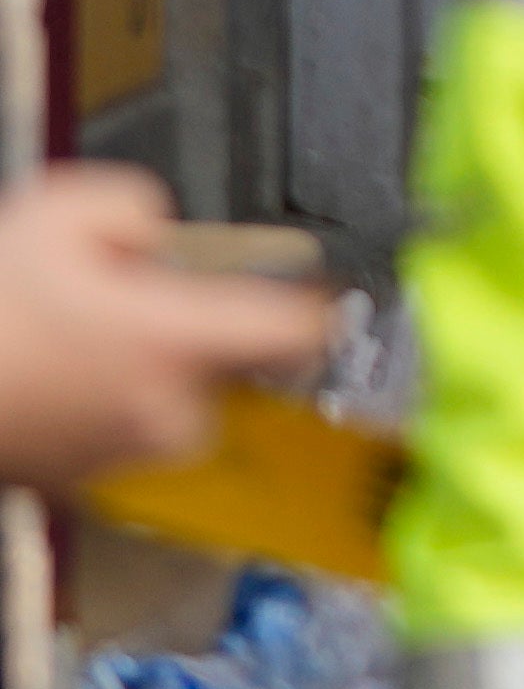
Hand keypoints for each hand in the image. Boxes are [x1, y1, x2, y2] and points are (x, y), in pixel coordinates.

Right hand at [0, 166, 329, 486]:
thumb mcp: (61, 212)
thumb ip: (137, 207)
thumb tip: (157, 232)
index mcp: (181, 340)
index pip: (300, 330)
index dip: (310, 304)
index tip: (309, 290)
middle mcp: (166, 407)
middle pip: (229, 369)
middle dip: (194, 335)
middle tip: (131, 306)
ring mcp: (121, 453)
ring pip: (169, 403)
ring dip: (141, 374)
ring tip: (71, 340)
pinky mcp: (78, 482)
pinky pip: (115, 434)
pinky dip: (97, 407)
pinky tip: (47, 376)